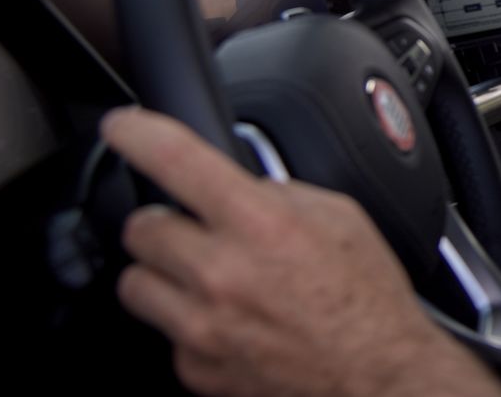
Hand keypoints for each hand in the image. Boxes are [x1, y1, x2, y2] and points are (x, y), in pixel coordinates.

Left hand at [102, 106, 498, 396]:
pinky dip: (188, 325)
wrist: (378, 372)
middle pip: (142, 228)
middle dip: (165, 223)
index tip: (122, 128)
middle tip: (197, 230)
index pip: (174, 160)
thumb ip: (277, 194)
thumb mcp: (339, 216)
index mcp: (260, 222)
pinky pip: (165, 334)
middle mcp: (221, 273)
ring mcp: (202, 326)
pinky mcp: (196, 368)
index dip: (136, 133)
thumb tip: (238, 185)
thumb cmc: (367, 297)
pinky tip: (227, 321)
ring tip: (204, 278)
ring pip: (136, 283)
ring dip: (164, 274)